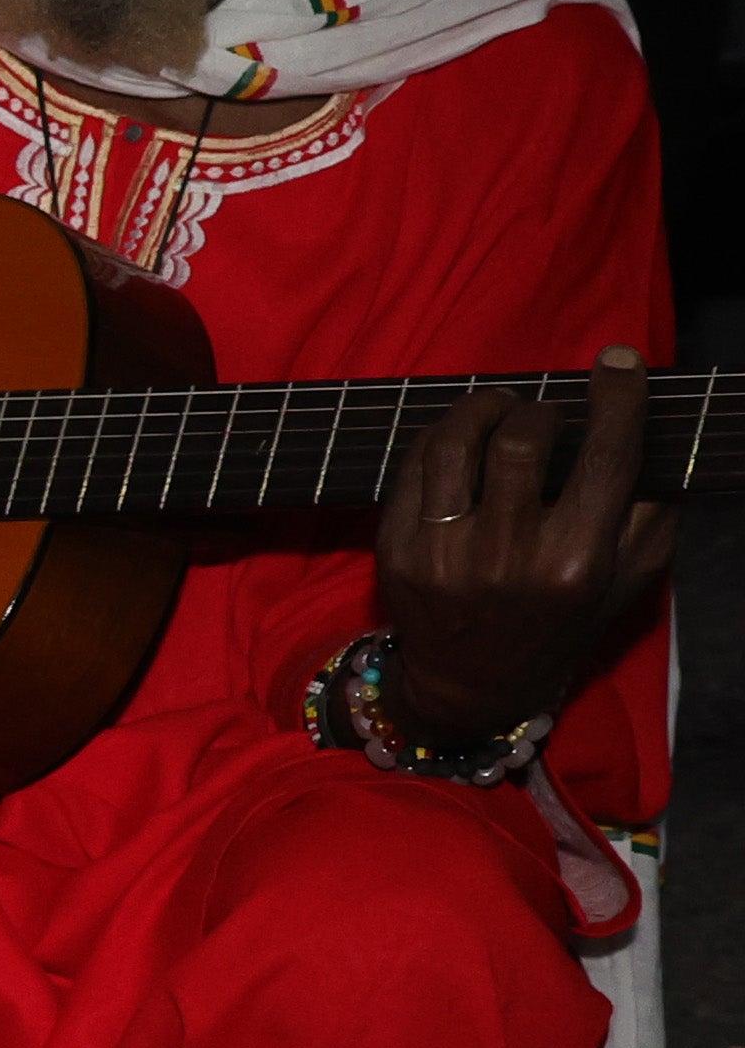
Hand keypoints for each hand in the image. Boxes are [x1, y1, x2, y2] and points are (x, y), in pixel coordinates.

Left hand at [374, 351, 678, 744]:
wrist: (472, 685)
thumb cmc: (561, 623)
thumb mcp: (624, 582)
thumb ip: (648, 514)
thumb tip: (650, 437)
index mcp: (575, 563)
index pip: (604, 460)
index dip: (616, 400)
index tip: (618, 362)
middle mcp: (508, 557)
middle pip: (521, 440)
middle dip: (539, 411)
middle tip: (545, 414)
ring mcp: (444, 554)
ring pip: (454, 443)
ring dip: (481, 408)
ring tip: (499, 407)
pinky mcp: (398, 552)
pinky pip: (413, 467)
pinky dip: (439, 436)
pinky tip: (459, 438)